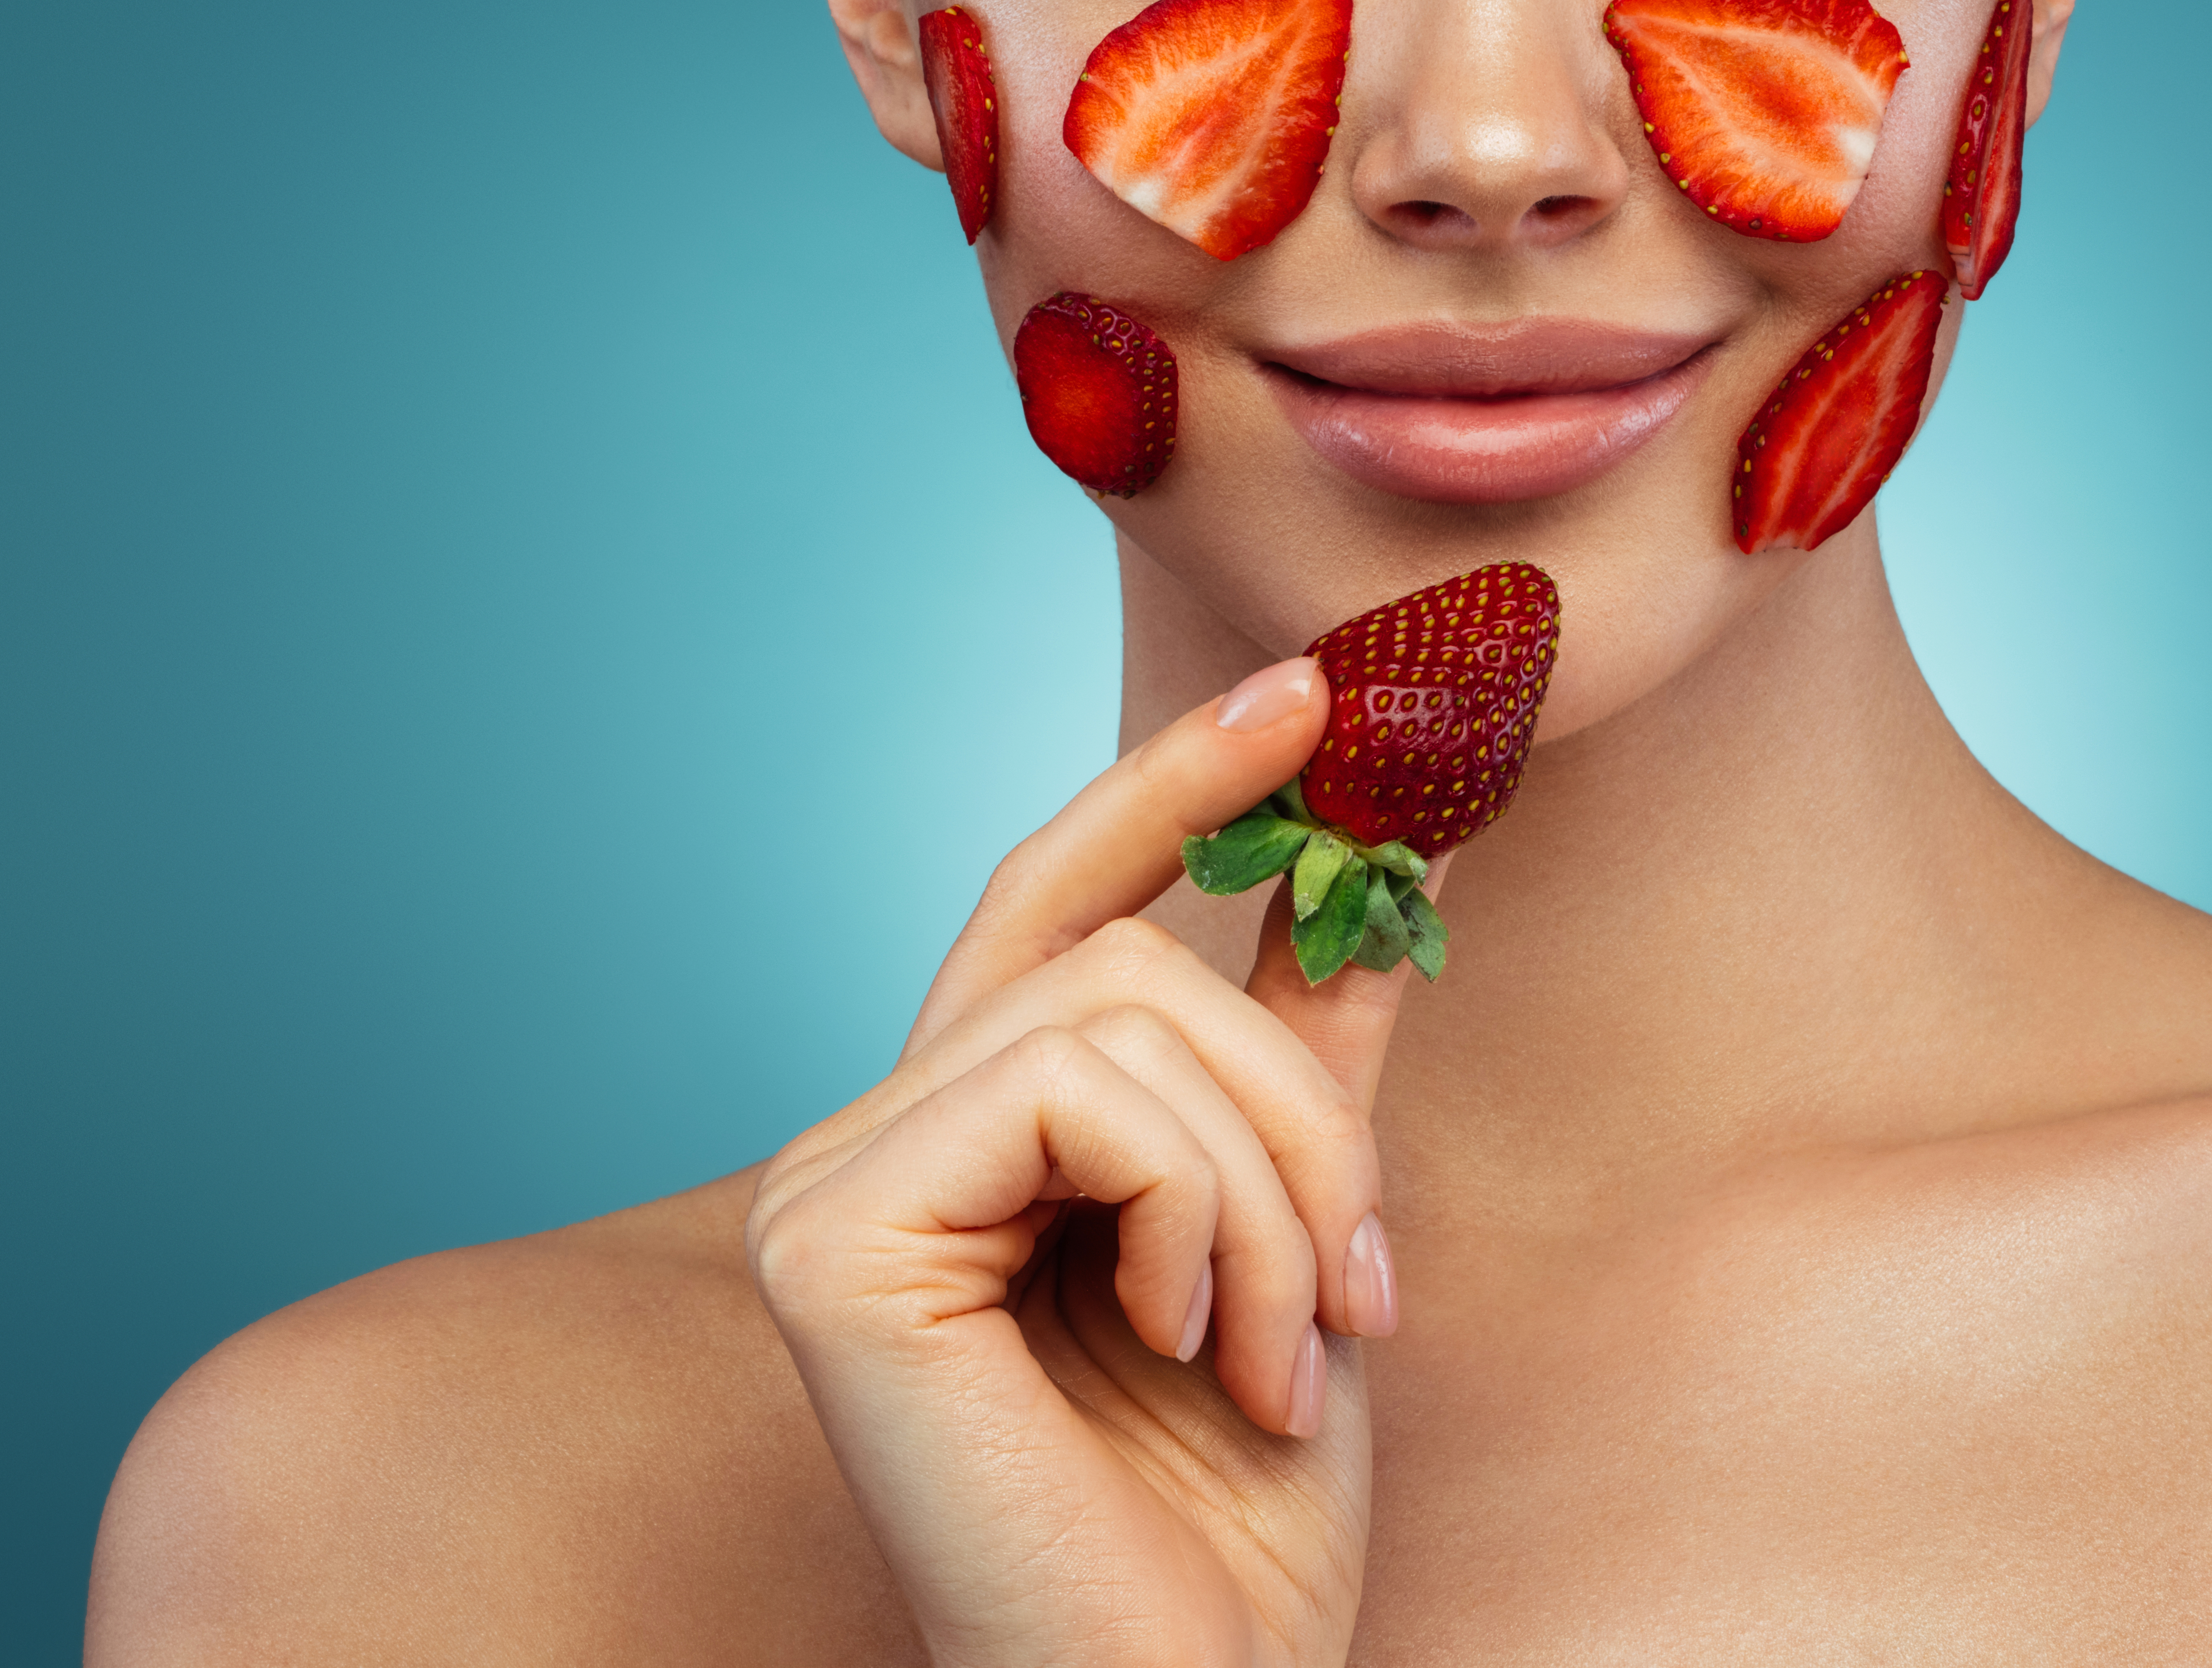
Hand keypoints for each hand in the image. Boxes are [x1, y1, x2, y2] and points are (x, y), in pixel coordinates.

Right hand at [746, 659, 1415, 1667]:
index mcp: (964, 1141)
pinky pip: (1069, 1091)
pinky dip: (1192, 1213)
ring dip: (1266, 1187)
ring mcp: (829, 1187)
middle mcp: (867, 1142)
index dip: (1172, 784)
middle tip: (1363, 1286)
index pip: (1052, 903)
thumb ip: (1306, 1049)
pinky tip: (1189, 1348)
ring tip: (1280, 1350)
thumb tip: (1382, 852)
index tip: (1313, 698)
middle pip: (1116, 954)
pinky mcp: (831, 1241)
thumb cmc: (1232, 1513)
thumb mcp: (1300, 1233)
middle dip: (1295, 1103)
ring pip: (1111, 1010)